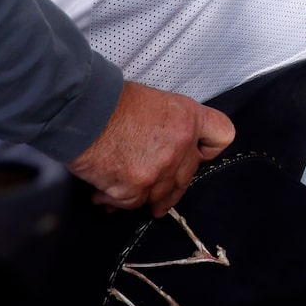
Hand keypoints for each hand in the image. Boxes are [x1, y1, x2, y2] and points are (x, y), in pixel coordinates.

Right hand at [70, 80, 234, 214]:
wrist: (85, 111)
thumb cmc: (113, 102)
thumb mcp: (155, 103)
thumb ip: (170, 127)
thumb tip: (162, 147)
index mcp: (188, 119)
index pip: (221, 136)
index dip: (207, 149)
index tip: (196, 154)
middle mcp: (181, 146)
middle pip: (187, 175)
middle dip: (170, 183)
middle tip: (153, 184)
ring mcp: (160, 170)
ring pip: (160, 195)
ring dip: (143, 196)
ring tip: (122, 190)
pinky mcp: (136, 188)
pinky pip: (132, 204)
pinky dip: (116, 201)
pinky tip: (102, 195)